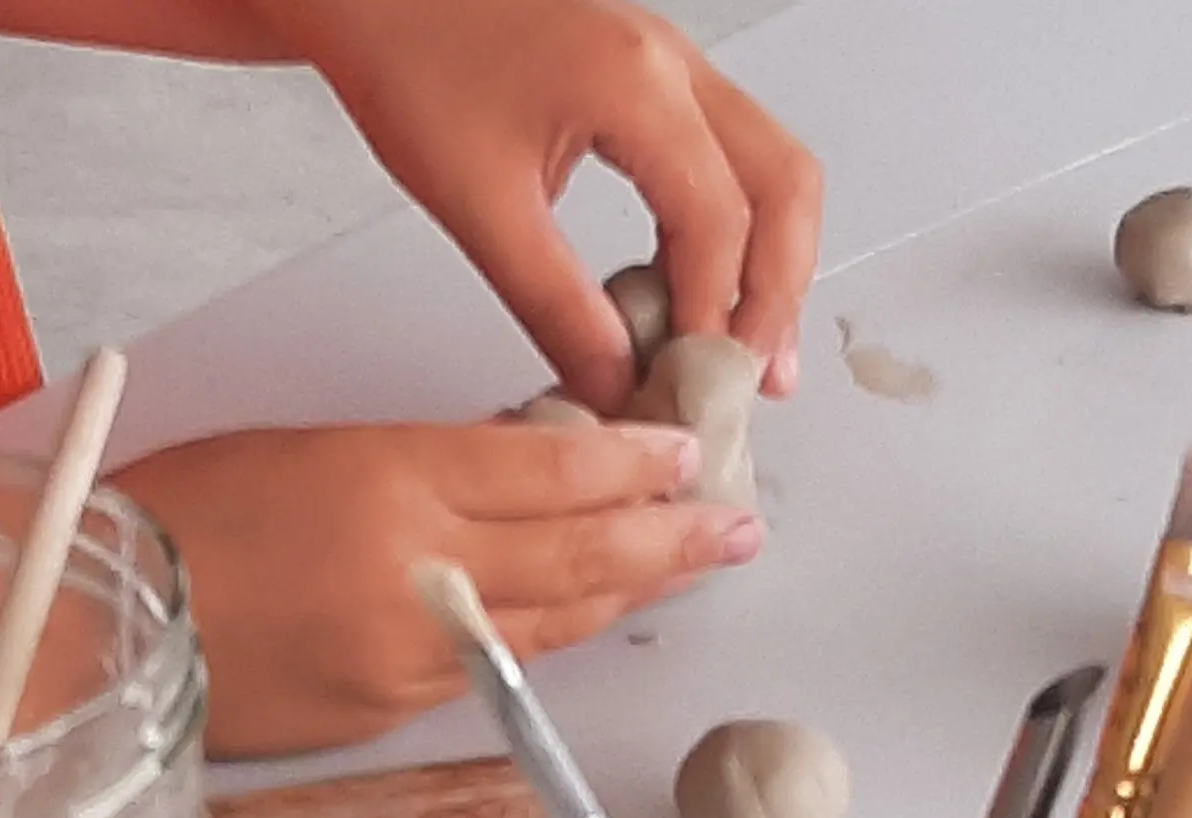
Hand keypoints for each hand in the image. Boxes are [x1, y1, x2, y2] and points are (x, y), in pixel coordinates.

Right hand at [111, 421, 762, 757]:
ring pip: (554, 620)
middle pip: (579, 549)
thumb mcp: (307, 450)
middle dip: (673, 534)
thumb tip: (518, 468)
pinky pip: (496, 668)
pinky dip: (551, 635)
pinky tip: (586, 615)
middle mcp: (419, 571)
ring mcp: (412, 654)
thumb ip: (421, 464)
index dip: (629, 460)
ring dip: (633, 591)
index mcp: (388, 481)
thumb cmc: (180, 518)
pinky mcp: (392, 713)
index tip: (683, 449)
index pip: (549, 468)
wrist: (100, 634)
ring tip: (693, 567)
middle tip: (739, 523)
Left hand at [253, 0, 821, 413]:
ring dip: (766, 262)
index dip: (715, 315)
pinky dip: (729, 230)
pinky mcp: (652, 80)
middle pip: (782, 187)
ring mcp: (672, 65)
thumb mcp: (478, 207)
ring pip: (770, 168)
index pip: (717, 221)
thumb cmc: (409, 62)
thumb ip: (554, 305)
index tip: (691, 382)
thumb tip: (611, 381)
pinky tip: (696, 290)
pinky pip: (729, 157)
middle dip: (776, 291)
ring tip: (741, 347)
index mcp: (635, 85)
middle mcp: (672, 65)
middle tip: (754, 376)